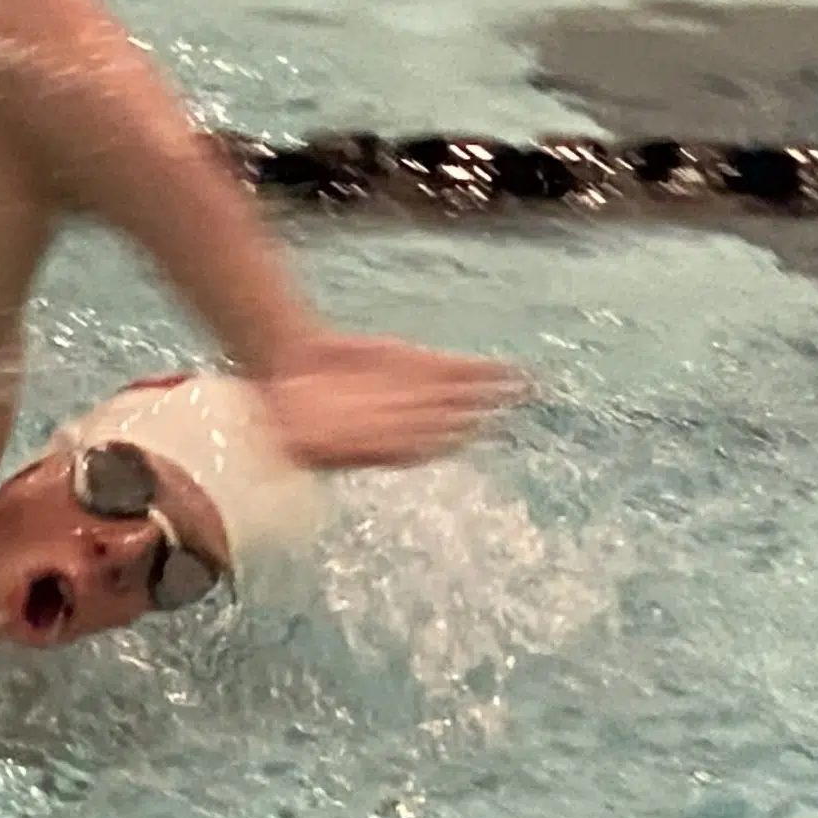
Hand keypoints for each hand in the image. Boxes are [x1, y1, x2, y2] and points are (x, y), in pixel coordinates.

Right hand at [256, 332, 526, 470]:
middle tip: (510, 413)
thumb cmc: (290, 413)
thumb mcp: (288, 436)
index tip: (461, 433)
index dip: (437, 438)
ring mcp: (420, 397)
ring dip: (496, 397)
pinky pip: (462, 372)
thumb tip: (291, 448)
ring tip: (529, 390)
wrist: (297, 370)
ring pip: (464, 399)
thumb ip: (299, 444)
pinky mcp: (424, 369)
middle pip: (447, 422)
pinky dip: (487, 372)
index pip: (415, 444)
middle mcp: (406, 423)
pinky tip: (515, 372)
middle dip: (478, 417)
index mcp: (378, 445)